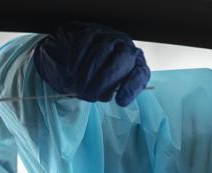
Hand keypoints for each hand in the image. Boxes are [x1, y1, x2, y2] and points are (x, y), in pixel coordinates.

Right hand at [33, 22, 149, 105]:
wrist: (82, 53)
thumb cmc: (101, 75)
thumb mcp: (111, 86)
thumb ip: (113, 92)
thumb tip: (112, 98)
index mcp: (137, 63)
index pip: (140, 74)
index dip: (131, 88)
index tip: (120, 102)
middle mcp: (126, 46)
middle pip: (121, 60)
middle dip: (104, 81)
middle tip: (91, 96)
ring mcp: (108, 36)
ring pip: (100, 53)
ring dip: (88, 74)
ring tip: (80, 89)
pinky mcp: (90, 31)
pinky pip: (84, 43)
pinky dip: (77, 59)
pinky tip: (72, 72)